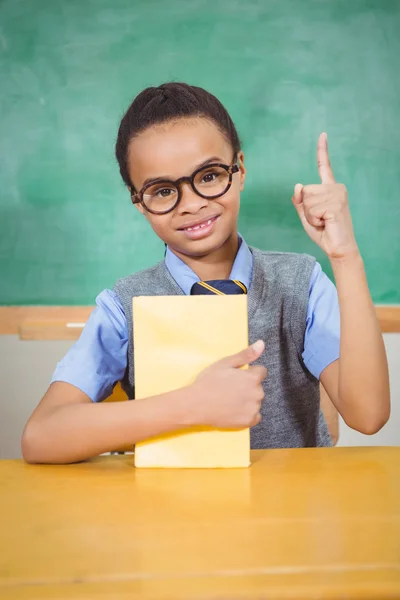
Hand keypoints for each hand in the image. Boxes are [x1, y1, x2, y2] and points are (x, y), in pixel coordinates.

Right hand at [191, 340, 266, 428]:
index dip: (248, 372)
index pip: (261, 371)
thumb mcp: (225, 363)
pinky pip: (255, 416)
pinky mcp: (249, 421)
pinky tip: (234, 410)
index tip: (236, 377)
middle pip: (258, 387)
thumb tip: (262, 344)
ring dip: (248, 400)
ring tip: (230, 400)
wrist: (196, 405)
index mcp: (253, 378)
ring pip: (256, 401)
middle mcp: (257, 393)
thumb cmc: (209, 382)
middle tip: (230, 388)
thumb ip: (246, 355)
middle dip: (248, 386)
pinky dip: (247, 413)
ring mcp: (254, 408)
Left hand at [292, 133, 358, 260]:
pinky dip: (313, 219)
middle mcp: (336, 188)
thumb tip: (298, 185)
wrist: (338, 248)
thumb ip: (300, 201)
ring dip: (309, 215)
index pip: (324, 166)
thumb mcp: (306, 216)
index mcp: (329, 188)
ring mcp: (337, 194)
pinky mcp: (336, 203)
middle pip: (305, 190)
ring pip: (307, 199)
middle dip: (306, 208)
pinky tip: (325, 223)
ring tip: (323, 222)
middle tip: (319, 219)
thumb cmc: (324, 232)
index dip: (322, 150)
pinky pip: (311, 208)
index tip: (322, 134)